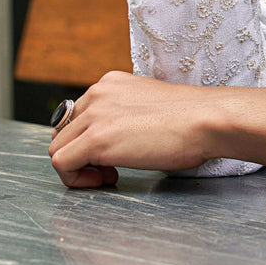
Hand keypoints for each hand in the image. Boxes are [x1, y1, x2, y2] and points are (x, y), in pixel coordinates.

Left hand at [48, 72, 215, 188]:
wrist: (207, 120)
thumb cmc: (194, 119)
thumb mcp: (152, 105)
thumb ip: (129, 114)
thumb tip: (123, 138)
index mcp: (110, 84)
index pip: (78, 115)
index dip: (89, 140)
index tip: (113, 154)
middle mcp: (97, 94)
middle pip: (64, 131)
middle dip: (81, 154)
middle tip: (110, 169)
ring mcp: (94, 116)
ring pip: (58, 147)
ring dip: (78, 167)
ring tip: (108, 175)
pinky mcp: (95, 140)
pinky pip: (61, 163)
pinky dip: (76, 178)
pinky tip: (105, 180)